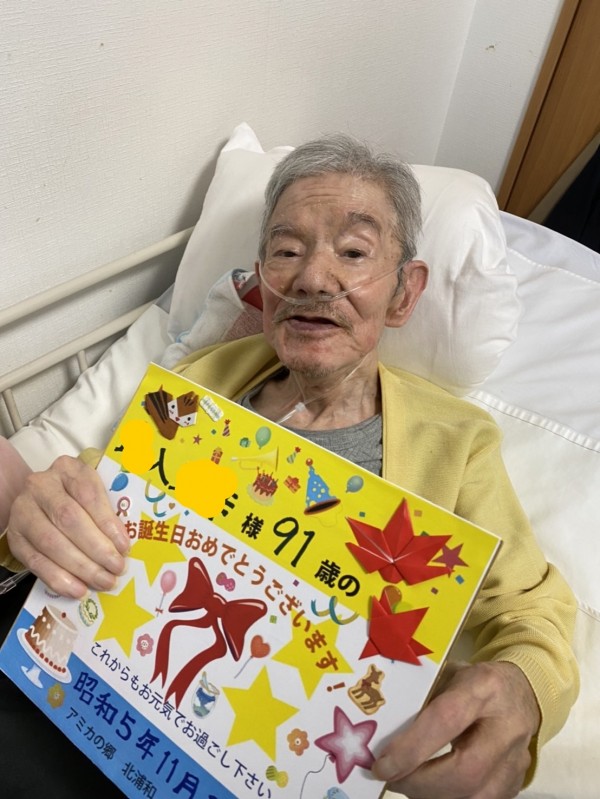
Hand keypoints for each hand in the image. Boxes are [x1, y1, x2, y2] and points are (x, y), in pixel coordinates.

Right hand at [7, 455, 129, 597]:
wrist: (40, 501)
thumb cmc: (78, 499)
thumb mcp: (93, 493)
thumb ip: (107, 511)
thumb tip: (124, 546)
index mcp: (68, 469)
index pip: (88, 495)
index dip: (107, 522)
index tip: (124, 546)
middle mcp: (41, 485)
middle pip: (69, 519)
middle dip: (96, 548)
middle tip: (116, 568)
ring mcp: (24, 511)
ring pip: (51, 542)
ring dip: (80, 567)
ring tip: (102, 581)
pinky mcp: (15, 537)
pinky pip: (35, 561)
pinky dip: (58, 578)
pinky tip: (78, 589)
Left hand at [372, 661, 540, 798]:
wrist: (520, 690)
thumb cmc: (473, 681)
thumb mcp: (447, 675)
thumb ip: (422, 700)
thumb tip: (381, 734)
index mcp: (483, 687)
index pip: (446, 720)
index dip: (411, 748)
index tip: (382, 765)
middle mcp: (506, 725)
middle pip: (465, 770)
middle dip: (420, 783)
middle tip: (391, 779)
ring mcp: (517, 758)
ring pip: (477, 796)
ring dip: (434, 796)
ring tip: (407, 784)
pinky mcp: (517, 780)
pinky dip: (451, 798)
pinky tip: (430, 788)